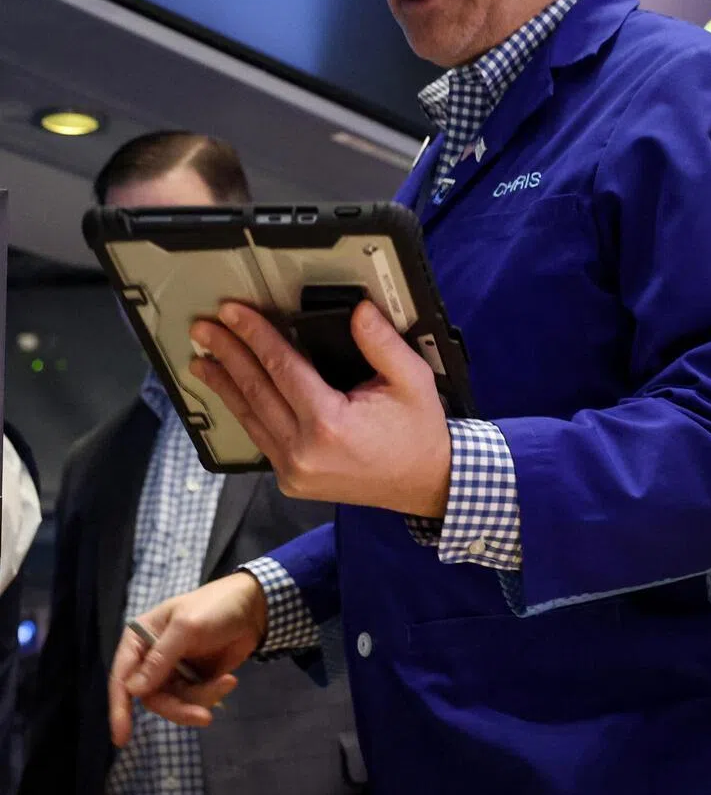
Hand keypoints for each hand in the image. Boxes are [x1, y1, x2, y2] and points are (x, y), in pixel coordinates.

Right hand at [109, 572, 267, 746]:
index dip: (119, 707)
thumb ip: (160, 658)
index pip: (122, 676)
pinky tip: (229, 681)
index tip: (122, 738)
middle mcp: (152, 658)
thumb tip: (133, 691)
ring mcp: (173, 671)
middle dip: (177, 708)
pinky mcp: (193, 680)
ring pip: (175, 702)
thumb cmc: (216, 606)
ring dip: (199, 700)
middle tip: (202, 716)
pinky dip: (210, 695)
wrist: (255, 606)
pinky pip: (193, 700)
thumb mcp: (187, 627)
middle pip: (151, 697)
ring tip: (227, 683)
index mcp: (140, 638)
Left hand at [188, 299, 451, 513]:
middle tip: (203, 329)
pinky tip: (232, 393)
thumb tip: (359, 310)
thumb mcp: (412, 380)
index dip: (254, 336)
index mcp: (330, 424)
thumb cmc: (418, 432)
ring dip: (224, 385)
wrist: (424, 484)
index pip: (281, 369)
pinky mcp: (291, 481)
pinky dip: (243, 411)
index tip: (233, 313)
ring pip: (249, 419)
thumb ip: (382, 343)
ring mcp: (293, 471)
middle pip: (255, 392)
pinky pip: (260, 438)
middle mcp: (303, 451)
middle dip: (227, 355)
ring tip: (202, 360)